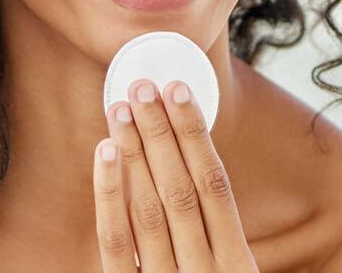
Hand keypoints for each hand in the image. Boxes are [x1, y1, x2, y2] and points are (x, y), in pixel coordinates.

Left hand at [93, 78, 259, 271]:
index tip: (177, 90)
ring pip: (148, 208)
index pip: (215, 185)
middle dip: (160, 132)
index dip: (195, 133)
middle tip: (142, 87)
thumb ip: (213, 233)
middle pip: (180, 189)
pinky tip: (105, 153)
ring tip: (121, 108)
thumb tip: (188, 157)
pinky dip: (110, 194)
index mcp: (236, 262)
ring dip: (134, 151)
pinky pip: (115, 242)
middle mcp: (204, 272)